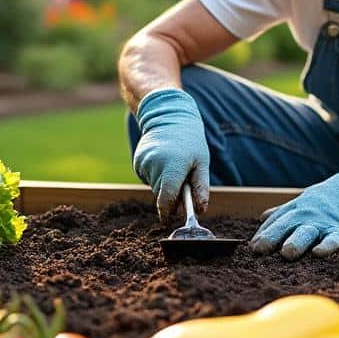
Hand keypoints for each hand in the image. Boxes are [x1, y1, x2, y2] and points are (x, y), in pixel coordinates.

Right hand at [132, 88, 209, 216]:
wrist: (169, 117)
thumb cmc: (190, 141)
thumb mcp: (201, 162)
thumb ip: (200, 187)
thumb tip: (201, 210)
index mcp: (172, 165)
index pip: (166, 198)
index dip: (168, 212)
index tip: (169, 220)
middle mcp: (154, 164)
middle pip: (161, 194)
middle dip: (171, 194)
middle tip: (181, 182)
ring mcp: (143, 162)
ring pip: (154, 186)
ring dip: (164, 183)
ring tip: (173, 165)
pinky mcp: (137, 161)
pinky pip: (147, 178)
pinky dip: (155, 175)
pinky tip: (163, 162)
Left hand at [250, 154, 338, 259]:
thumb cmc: (328, 198)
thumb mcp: (303, 201)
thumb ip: (283, 211)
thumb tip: (262, 218)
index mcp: (296, 209)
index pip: (276, 221)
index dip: (263, 234)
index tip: (252, 248)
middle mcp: (307, 214)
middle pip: (286, 225)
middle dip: (272, 237)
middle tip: (258, 251)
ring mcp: (324, 221)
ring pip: (307, 232)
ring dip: (296, 242)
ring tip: (287, 254)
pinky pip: (334, 238)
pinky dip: (327, 245)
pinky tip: (319, 253)